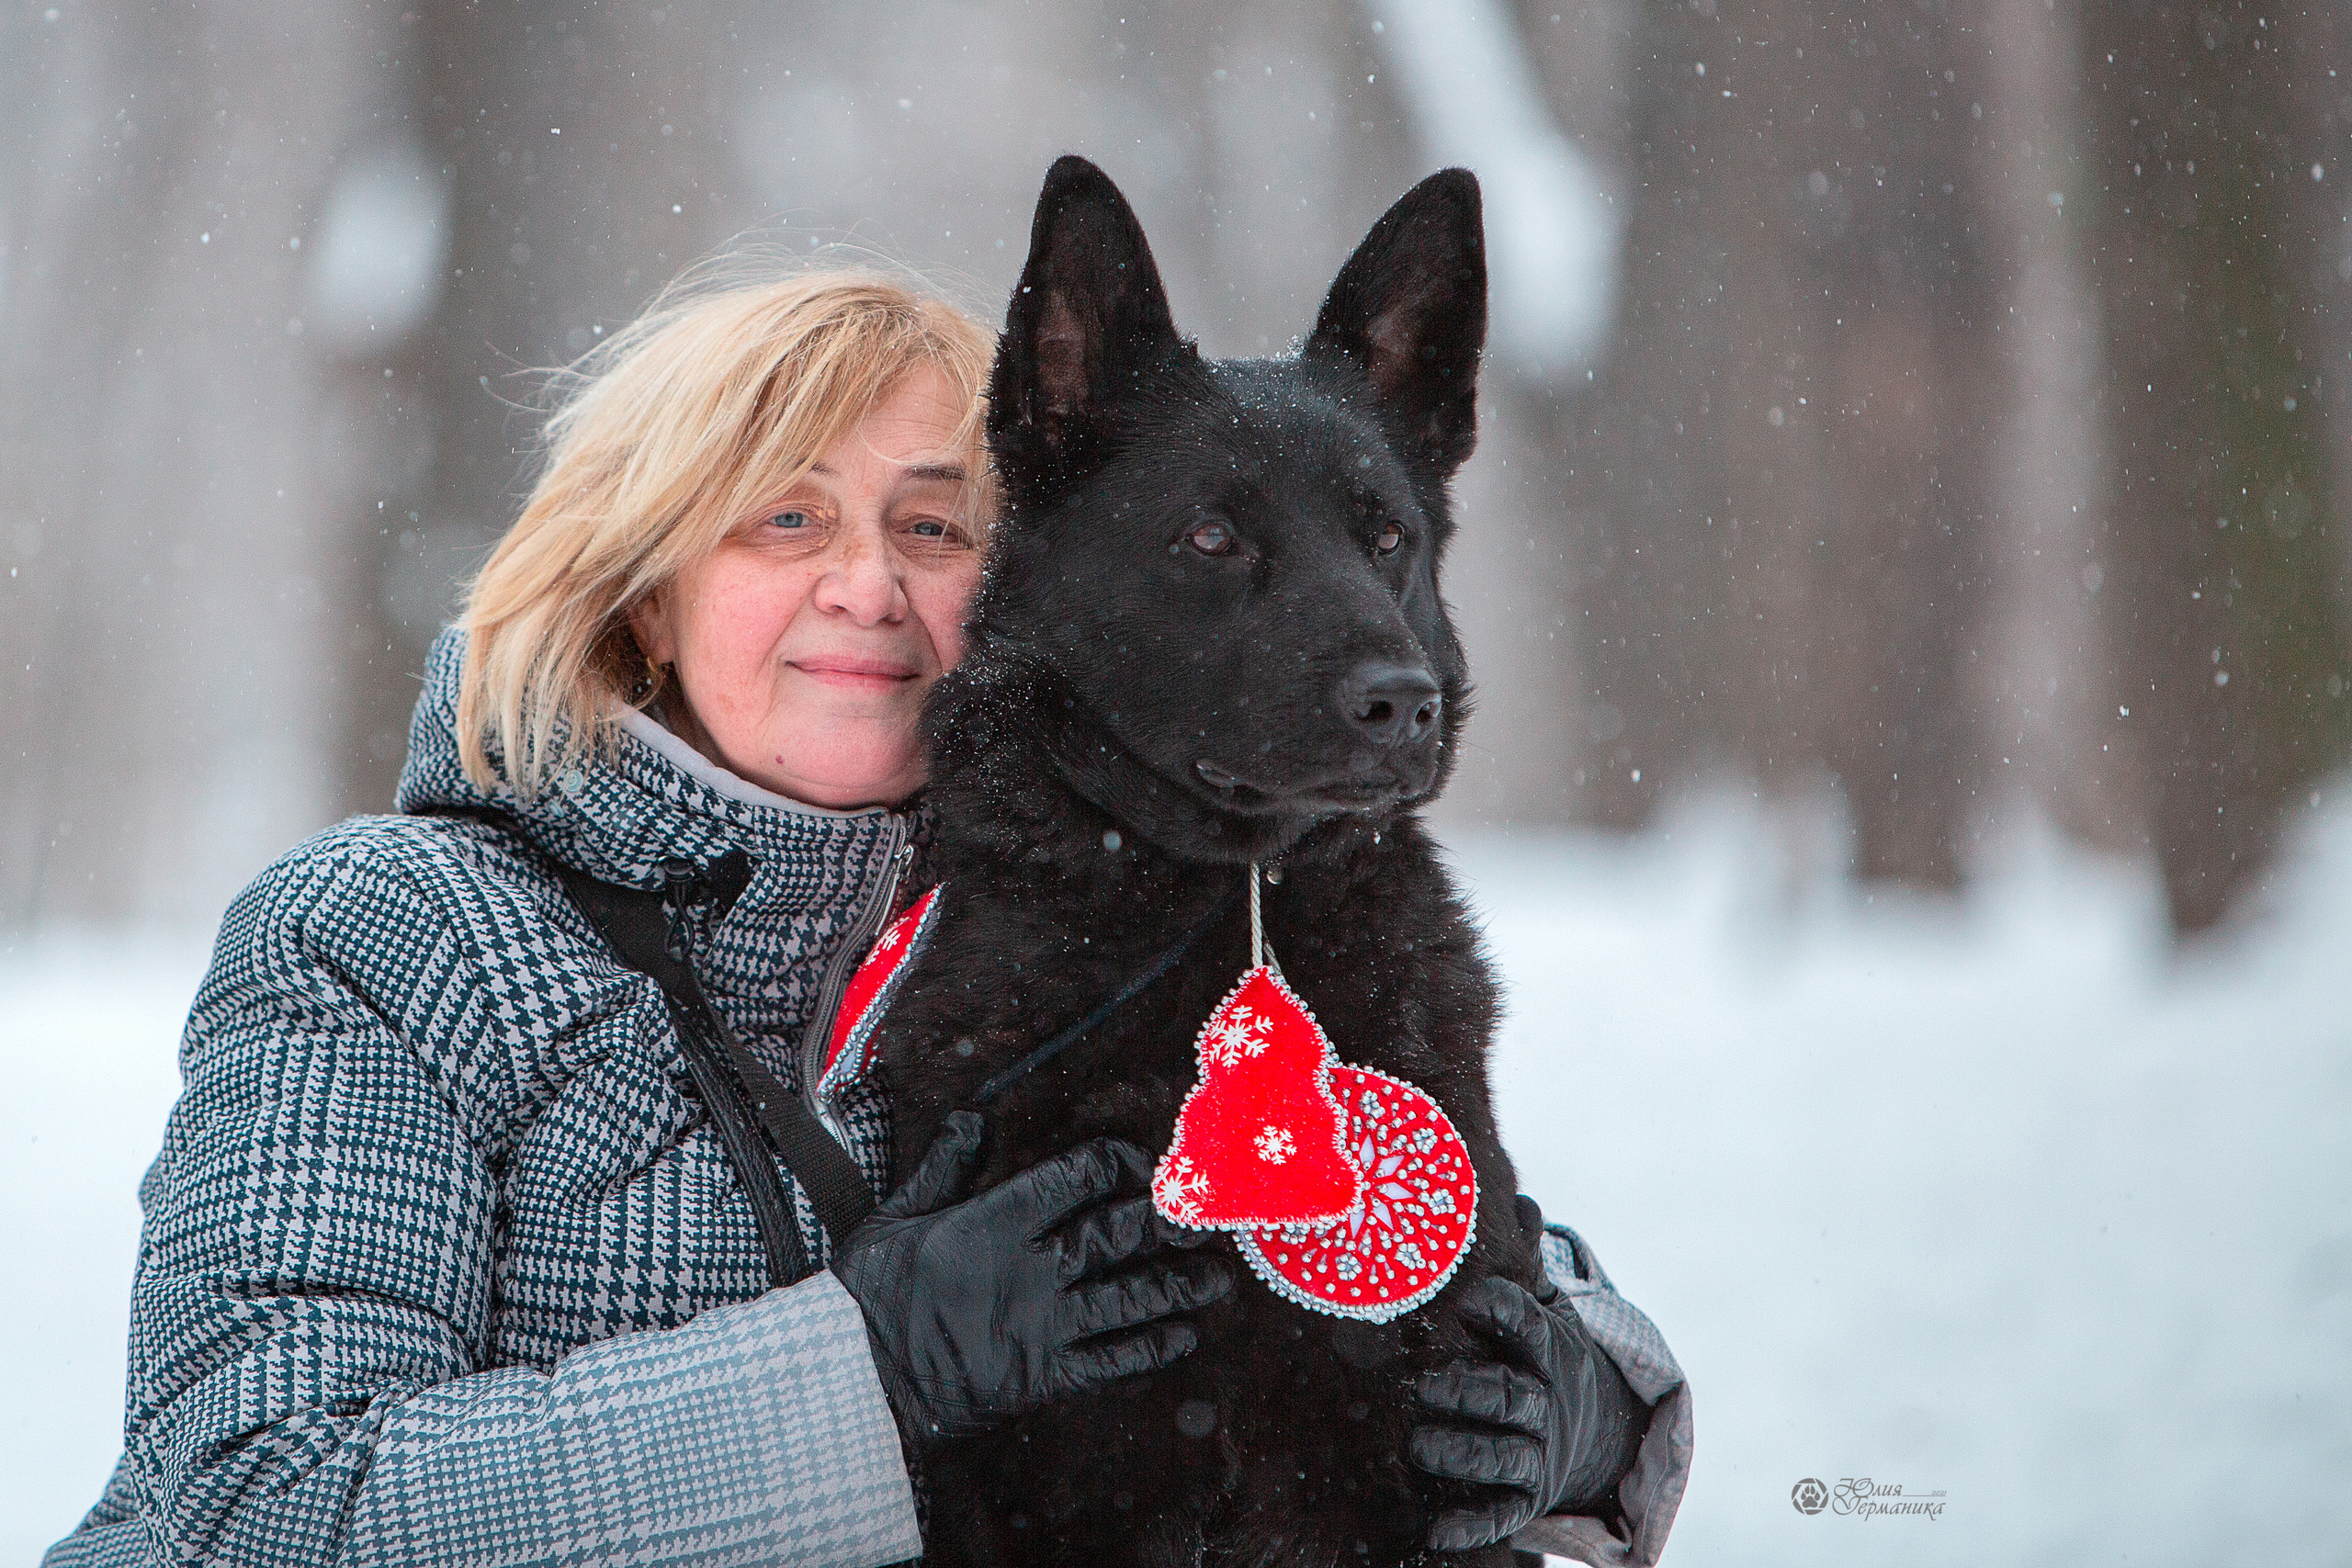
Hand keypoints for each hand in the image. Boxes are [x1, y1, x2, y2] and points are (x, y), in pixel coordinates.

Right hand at [832, 1110, 1232, 1451]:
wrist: (855, 1380)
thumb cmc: (871, 1296)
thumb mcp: (896, 1215)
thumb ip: (943, 1167)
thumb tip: (973, 1118)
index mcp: (994, 1221)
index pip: (1075, 1178)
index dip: (1117, 1165)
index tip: (1142, 1165)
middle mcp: (1029, 1268)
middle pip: (1115, 1236)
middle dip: (1166, 1224)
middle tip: (1204, 1220)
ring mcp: (1040, 1324)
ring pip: (1128, 1299)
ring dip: (1177, 1288)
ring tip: (1217, 1281)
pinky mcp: (1042, 1376)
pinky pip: (1111, 1362)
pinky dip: (1151, 1349)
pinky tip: (1183, 1337)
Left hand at [1408, 1199, 1645, 1550]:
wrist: (1601, 1432)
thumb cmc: (1549, 1358)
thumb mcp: (1550, 1312)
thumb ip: (1529, 1266)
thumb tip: (1523, 1202)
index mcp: (1551, 1350)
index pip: (1530, 1327)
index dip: (1503, 1313)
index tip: (1469, 1299)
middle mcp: (1546, 1403)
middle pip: (1510, 1397)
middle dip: (1467, 1392)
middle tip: (1419, 1386)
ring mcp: (1538, 1453)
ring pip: (1501, 1456)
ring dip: (1459, 1452)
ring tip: (1416, 1446)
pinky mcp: (1527, 1496)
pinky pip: (1500, 1515)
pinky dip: (1470, 1526)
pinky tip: (1432, 1531)